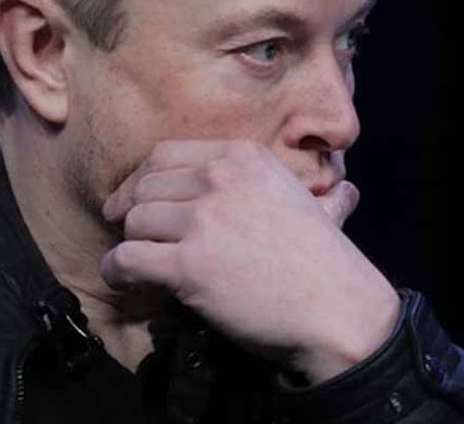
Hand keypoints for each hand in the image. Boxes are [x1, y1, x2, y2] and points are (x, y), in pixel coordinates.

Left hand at [99, 140, 400, 383]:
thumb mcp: (319, 207)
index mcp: (244, 157)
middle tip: (132, 236)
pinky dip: (117, 272)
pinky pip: (127, 259)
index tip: (133, 199)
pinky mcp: (189, 265)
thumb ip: (315, 192)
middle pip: (145, 188)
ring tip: (135, 264)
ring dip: (129, 244)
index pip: (165, 155)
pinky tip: (125, 281)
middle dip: (131, 212)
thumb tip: (346, 192)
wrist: (336, 308)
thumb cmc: (328, 264)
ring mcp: (203, 220)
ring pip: (134, 222)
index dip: (140, 179)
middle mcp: (220, 179)